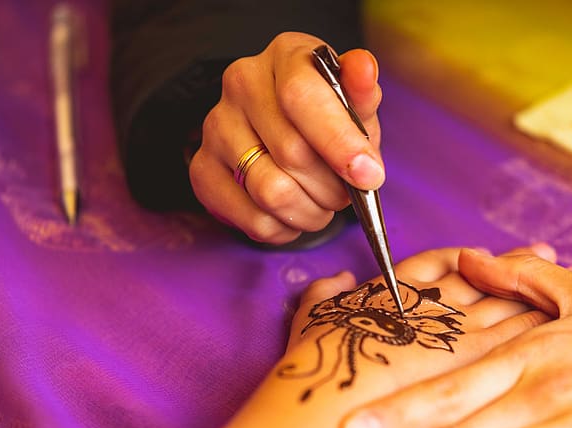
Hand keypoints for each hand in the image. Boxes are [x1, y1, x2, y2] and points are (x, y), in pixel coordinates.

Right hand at [188, 32, 382, 244]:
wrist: (284, 139)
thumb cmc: (326, 121)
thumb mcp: (354, 106)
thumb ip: (362, 95)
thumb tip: (364, 69)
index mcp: (284, 56)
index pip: (301, 96)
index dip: (338, 142)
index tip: (368, 175)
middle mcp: (241, 84)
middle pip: (291, 153)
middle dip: (332, 187)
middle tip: (345, 193)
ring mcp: (215, 127)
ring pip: (272, 192)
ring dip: (310, 212)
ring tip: (320, 203)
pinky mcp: (203, 171)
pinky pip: (253, 220)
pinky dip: (284, 228)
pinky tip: (292, 213)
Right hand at [195, 245, 550, 427]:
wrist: (327, 413)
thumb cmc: (314, 369)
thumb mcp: (311, 323)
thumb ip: (326, 295)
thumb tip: (338, 280)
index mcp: (397, 291)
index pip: (441, 264)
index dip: (468, 256)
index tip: (489, 252)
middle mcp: (435, 306)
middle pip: (486, 278)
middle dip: (517, 266)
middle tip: (546, 253)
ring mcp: (461, 335)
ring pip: (510, 303)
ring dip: (540, 291)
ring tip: (570, 279)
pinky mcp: (481, 366)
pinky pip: (524, 338)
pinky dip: (549, 327)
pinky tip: (571, 326)